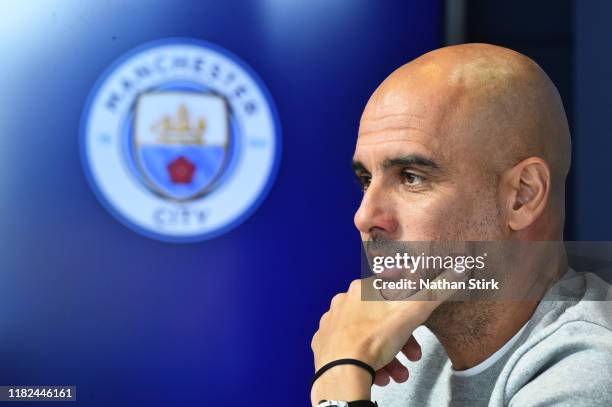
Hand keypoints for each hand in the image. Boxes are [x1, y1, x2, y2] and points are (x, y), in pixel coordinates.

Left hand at [310, 270, 461, 404]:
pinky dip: (367, 361)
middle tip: (413, 356)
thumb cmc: (373, 340)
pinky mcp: (325, 345)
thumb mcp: (411, 314)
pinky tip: (380, 374)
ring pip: (368, 337)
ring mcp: (332, 324)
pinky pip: (351, 350)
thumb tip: (458, 269)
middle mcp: (343, 302)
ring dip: (388, 356)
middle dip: (402, 340)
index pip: (392, 290)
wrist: (341, 373)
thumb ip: (435, 292)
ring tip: (398, 372)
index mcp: (361, 289)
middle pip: (382, 319)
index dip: (410, 308)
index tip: (418, 322)